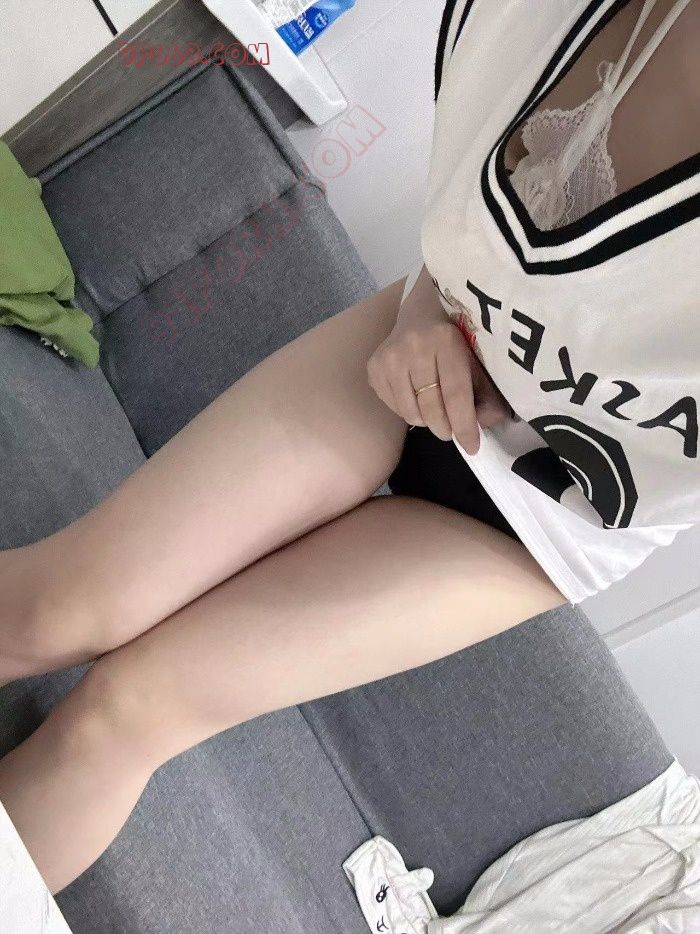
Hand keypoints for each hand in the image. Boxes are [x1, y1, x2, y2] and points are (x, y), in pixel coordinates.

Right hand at [367, 267, 511, 454]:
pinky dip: (409, 410)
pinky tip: (416, 394)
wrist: (422, 309)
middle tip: (452, 430)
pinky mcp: (374, 367)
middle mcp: (414, 347)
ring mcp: (389, 357)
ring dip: (426, 420)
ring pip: (410, 413)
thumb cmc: (456, 337)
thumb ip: (486, 391)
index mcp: (445, 341)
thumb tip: (487, 422)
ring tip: (434, 409)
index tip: (472, 447)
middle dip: (445, 428)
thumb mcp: (477, 358)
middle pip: (431, 408)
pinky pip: (394, 407)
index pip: (455, 394)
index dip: (464, 425)